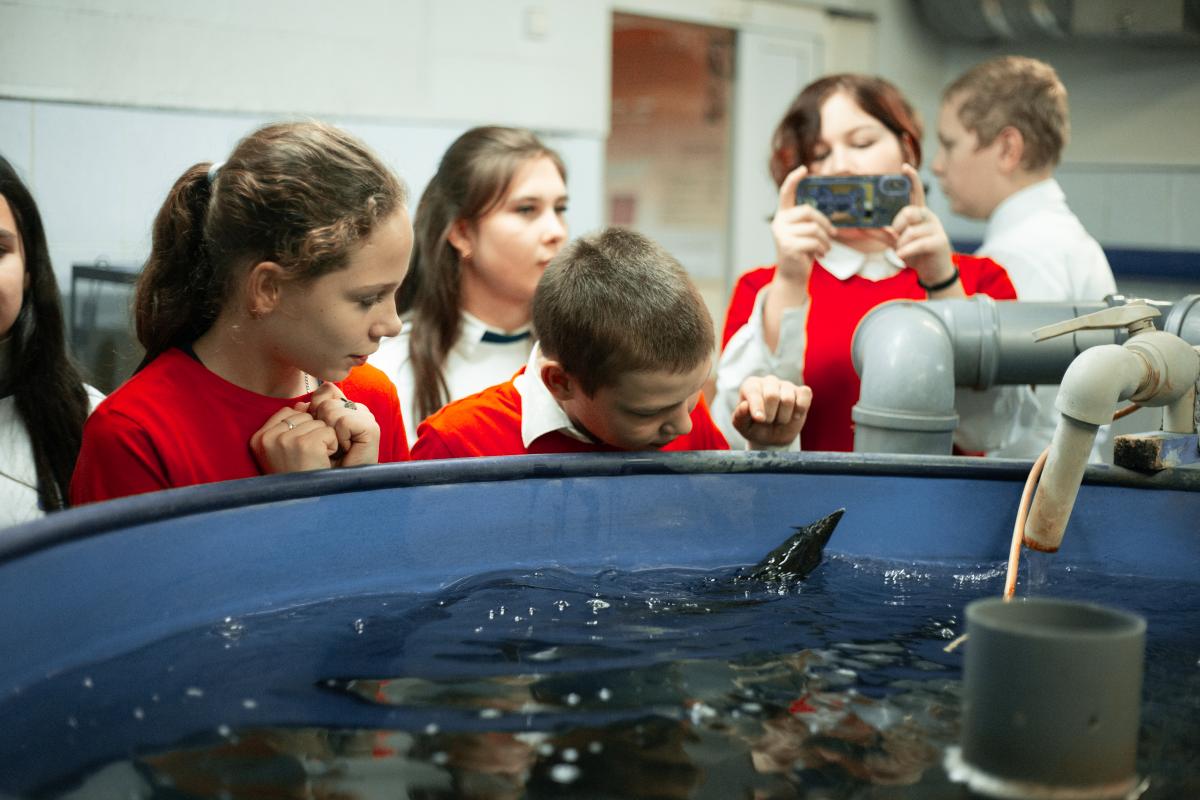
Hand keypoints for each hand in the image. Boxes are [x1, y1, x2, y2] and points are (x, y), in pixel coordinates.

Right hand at [251, 404, 338, 473]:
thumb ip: (291, 425)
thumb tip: (304, 403)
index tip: (300, 453)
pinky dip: (332, 446)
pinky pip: (328, 431)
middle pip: (304, 415)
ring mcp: (284, 440)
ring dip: (324, 440)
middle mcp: (267, 438)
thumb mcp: (286, 452)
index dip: (303, 429)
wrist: (305, 508)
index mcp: (258, 439)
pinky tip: (321, 462)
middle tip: (307, 459)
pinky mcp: (303, 445)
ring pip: (318, 422)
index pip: (289, 412)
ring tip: (313, 461)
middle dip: (313, 434)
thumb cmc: (299, 480)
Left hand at [307, 382, 380, 466]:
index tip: (316, 434)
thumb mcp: (309, 437)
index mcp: (344, 407)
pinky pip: (343, 421)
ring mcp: (365, 417)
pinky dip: (339, 438)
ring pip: (331, 409)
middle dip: (318, 424)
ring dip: (327, 433)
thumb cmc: (322, 466)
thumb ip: (308, 416)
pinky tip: (345, 449)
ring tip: (335, 449)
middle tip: (327, 445)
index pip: (326, 389)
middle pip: (325, 399)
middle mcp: (357, 408)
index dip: (314, 409)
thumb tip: (302, 405)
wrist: (336, 489)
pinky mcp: (371, 428)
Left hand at [732, 375, 811, 448]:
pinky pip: (805, 394)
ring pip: (788, 399)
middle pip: (772, 395)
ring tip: (779, 419)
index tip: (760, 419)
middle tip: (768, 421)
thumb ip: (740, 416)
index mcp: (751, 385)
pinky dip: (800, 409)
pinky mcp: (802, 391)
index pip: (754, 392)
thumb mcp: (742, 426)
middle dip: (771, 415)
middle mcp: (769, 381)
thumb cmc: (755, 428)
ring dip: (784, 417)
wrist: (773, 436)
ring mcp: (786, 385)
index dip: (757, 407)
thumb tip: (745, 406)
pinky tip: (794, 416)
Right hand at [772, 165, 835, 284]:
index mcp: (783, 215)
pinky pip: (813, 242)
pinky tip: (820, 255)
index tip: (804, 169)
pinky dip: (822, 249)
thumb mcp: (805, 233)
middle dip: (825, 223)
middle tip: (833, 234)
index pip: (786, 193)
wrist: (792, 275)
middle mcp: (779, 222)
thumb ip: (810, 222)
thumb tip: (830, 223)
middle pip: (808, 211)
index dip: (794, 179)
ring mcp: (781, 234)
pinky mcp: (787, 246)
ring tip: (826, 248)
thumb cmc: (802, 252)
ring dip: (826, 240)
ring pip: (814, 229)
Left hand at [889, 163, 956, 289]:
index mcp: (918, 214)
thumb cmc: (915, 253)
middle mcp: (928, 218)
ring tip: (902, 251)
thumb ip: (881, 233)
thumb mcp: (896, 242)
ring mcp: (936, 229)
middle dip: (897, 224)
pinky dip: (906, 250)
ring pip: (912, 230)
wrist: (933, 272)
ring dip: (901, 243)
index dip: (911, 179)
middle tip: (895, 234)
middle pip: (910, 211)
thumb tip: (862, 226)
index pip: (916, 192)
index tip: (904, 166)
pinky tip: (901, 255)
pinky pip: (919, 243)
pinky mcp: (940, 242)